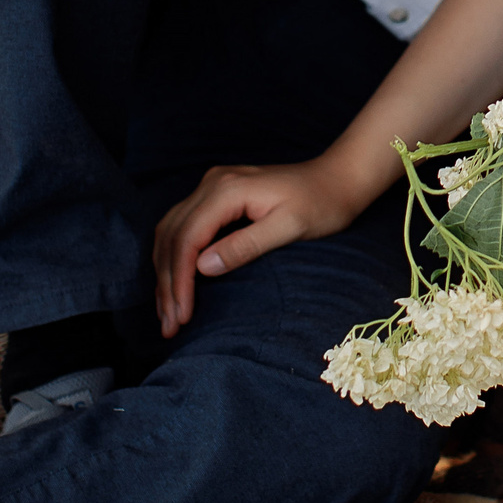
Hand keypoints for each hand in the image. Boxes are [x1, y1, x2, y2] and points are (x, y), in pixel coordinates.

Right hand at [152, 158, 358, 336]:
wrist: (336, 179)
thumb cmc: (321, 204)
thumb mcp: (290, 227)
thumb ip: (246, 245)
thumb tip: (201, 267)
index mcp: (227, 190)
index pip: (188, 238)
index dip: (179, 280)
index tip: (181, 314)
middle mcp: (212, 184)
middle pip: (173, 235)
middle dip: (167, 282)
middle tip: (169, 324)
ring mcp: (212, 187)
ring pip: (171, 231)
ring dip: (165, 271)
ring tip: (167, 311)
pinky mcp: (217, 196)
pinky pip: (183, 227)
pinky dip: (174, 256)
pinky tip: (175, 282)